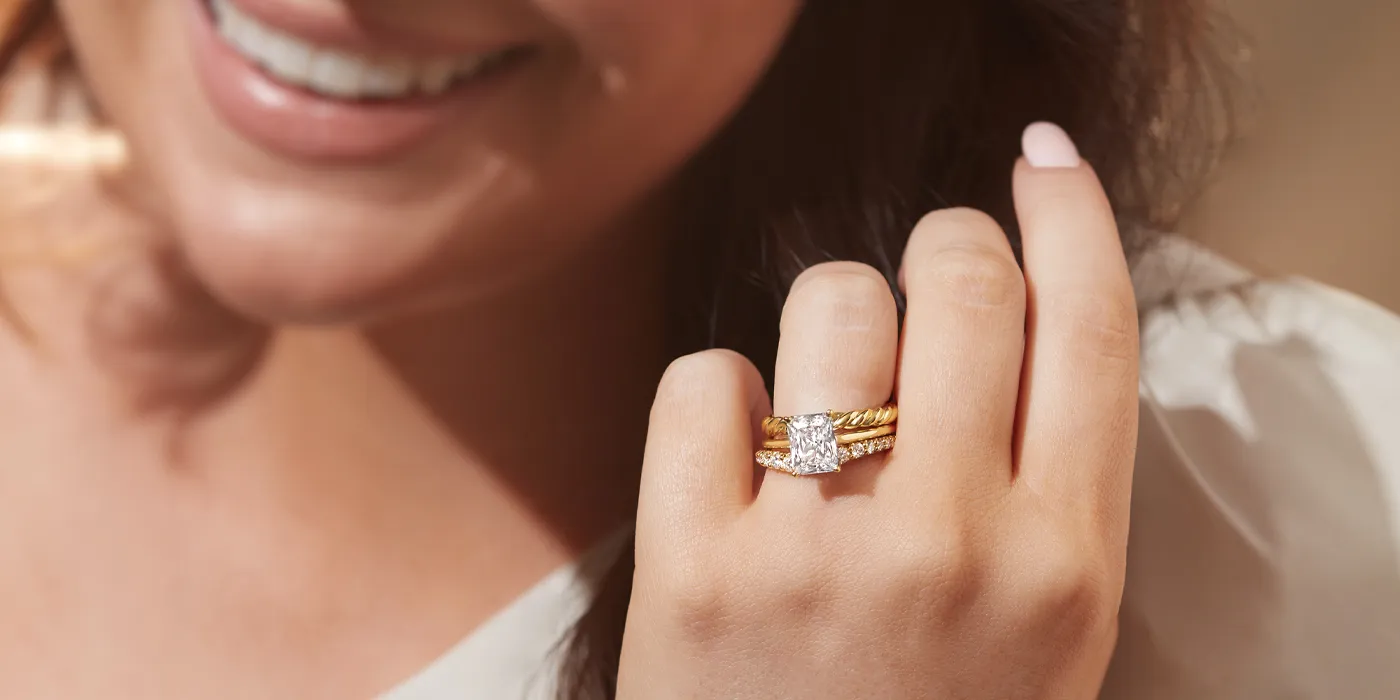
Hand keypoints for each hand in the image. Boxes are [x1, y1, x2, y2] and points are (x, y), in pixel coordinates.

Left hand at [618, 124, 1138, 698]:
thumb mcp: (1046, 635)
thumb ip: (1045, 486)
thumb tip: (1012, 311)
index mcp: (1066, 566)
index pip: (1094, 326)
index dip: (1073, 216)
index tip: (1044, 162)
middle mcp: (953, 544)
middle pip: (964, 282)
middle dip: (946, 248)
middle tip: (927, 283)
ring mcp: (816, 551)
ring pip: (832, 303)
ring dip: (830, 318)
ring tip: (823, 393)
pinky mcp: (692, 567)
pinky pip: (702, 379)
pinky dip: (716, 394)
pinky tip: (734, 454)